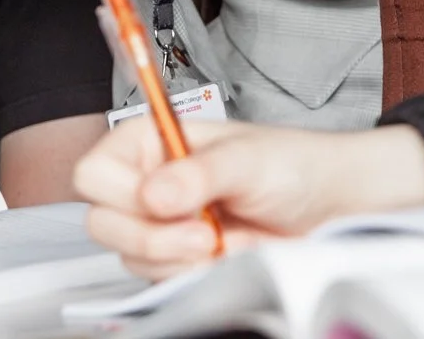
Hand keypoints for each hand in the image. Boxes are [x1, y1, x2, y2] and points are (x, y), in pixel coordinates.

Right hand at [73, 120, 423, 279]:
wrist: (329, 205)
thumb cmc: (293, 165)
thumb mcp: (248, 159)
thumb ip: (199, 173)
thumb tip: (154, 194)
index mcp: (151, 142)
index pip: (94, 172)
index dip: (121, 193)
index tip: (164, 200)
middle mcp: (148, 182)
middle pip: (102, 222)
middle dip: (152, 235)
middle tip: (202, 232)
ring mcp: (161, 225)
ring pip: (130, 258)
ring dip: (176, 257)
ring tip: (223, 239)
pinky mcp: (178, 260)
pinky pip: (158, 280)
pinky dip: (189, 275)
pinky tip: (223, 256)